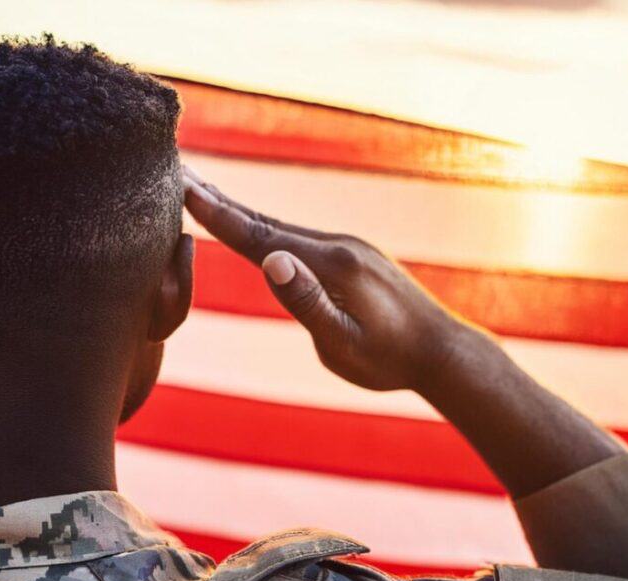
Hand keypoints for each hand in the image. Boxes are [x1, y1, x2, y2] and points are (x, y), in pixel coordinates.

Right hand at [183, 166, 470, 391]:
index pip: (260, 236)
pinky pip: (304, 239)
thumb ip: (306, 303)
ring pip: (286, 229)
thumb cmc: (390, 360)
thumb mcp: (343, 343)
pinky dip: (273, 229)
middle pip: (268, 222)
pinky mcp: (357, 258)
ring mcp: (351, 249)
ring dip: (245, 213)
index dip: (217, 214)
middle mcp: (339, 247)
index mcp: (330, 265)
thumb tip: (270, 261)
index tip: (183, 185)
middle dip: (222, 201)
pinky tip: (262, 232)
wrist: (444, 353)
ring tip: (209, 196)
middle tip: (182, 173)